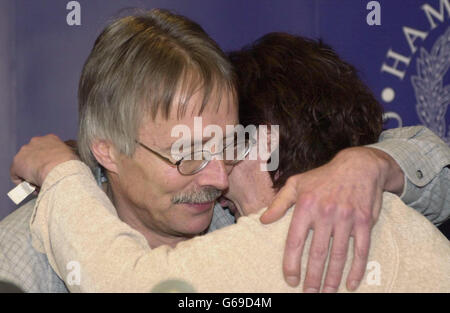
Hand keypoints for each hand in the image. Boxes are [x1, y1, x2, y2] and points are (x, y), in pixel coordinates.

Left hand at [10, 134, 79, 186]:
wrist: (60, 169)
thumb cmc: (71, 164)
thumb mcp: (76, 155)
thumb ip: (71, 155)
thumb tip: (75, 159)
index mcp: (51, 139)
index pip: (47, 149)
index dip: (49, 161)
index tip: (53, 169)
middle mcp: (36, 141)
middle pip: (34, 156)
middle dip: (38, 166)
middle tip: (46, 177)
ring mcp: (25, 151)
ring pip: (26, 165)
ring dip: (31, 174)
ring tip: (41, 183)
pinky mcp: (17, 162)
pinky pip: (17, 175)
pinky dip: (23, 182)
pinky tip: (33, 186)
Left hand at [260, 147, 403, 292]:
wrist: (358, 166)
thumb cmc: (323, 177)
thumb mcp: (296, 184)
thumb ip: (279, 203)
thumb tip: (263, 220)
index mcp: (306, 206)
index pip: (295, 241)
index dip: (291, 263)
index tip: (290, 280)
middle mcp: (325, 213)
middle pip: (317, 253)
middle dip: (313, 278)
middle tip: (309, 294)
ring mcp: (346, 218)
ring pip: (339, 255)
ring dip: (332, 278)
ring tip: (327, 293)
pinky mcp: (364, 221)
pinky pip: (361, 250)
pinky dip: (357, 269)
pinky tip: (351, 283)